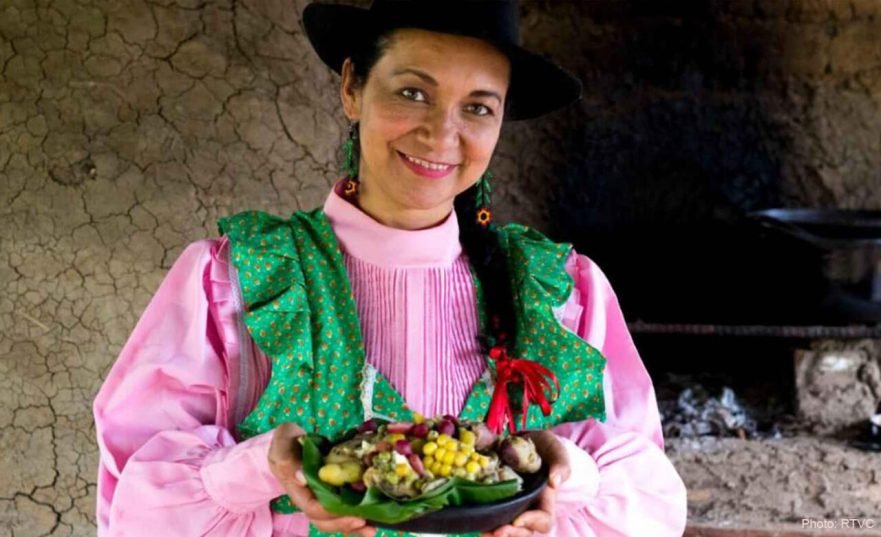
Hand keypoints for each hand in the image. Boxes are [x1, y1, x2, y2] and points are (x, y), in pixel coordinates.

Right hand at [269, 422, 375, 536]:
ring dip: (353, 526)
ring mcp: (322, 496)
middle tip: (363, 522)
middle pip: (324, 520)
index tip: (345, 512)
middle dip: (343, 524)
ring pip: (335, 518)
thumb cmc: (285, 444)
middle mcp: (311, 498)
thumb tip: (301, 477)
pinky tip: (373, 521)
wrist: (290, 442)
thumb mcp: (283, 447)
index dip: (328, 513)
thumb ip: (289, 461)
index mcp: (298, 491)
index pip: (312, 508)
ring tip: (371, 529)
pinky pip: (345, 508)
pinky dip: (358, 514)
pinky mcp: (334, 491)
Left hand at [480, 430, 570, 536]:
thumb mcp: (555, 450)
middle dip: (511, 534)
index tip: (517, 519)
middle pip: (524, 531)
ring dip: (496, 534)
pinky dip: (485, 523)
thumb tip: (554, 481)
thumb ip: (560, 464)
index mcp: (546, 500)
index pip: (544, 520)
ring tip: (484, 533)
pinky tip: (475, 523)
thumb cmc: (545, 448)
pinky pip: (493, 517)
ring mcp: (514, 506)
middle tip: (497, 532)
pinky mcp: (499, 500)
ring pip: (508, 528)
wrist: (527, 442)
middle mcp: (529, 508)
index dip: (532, 522)